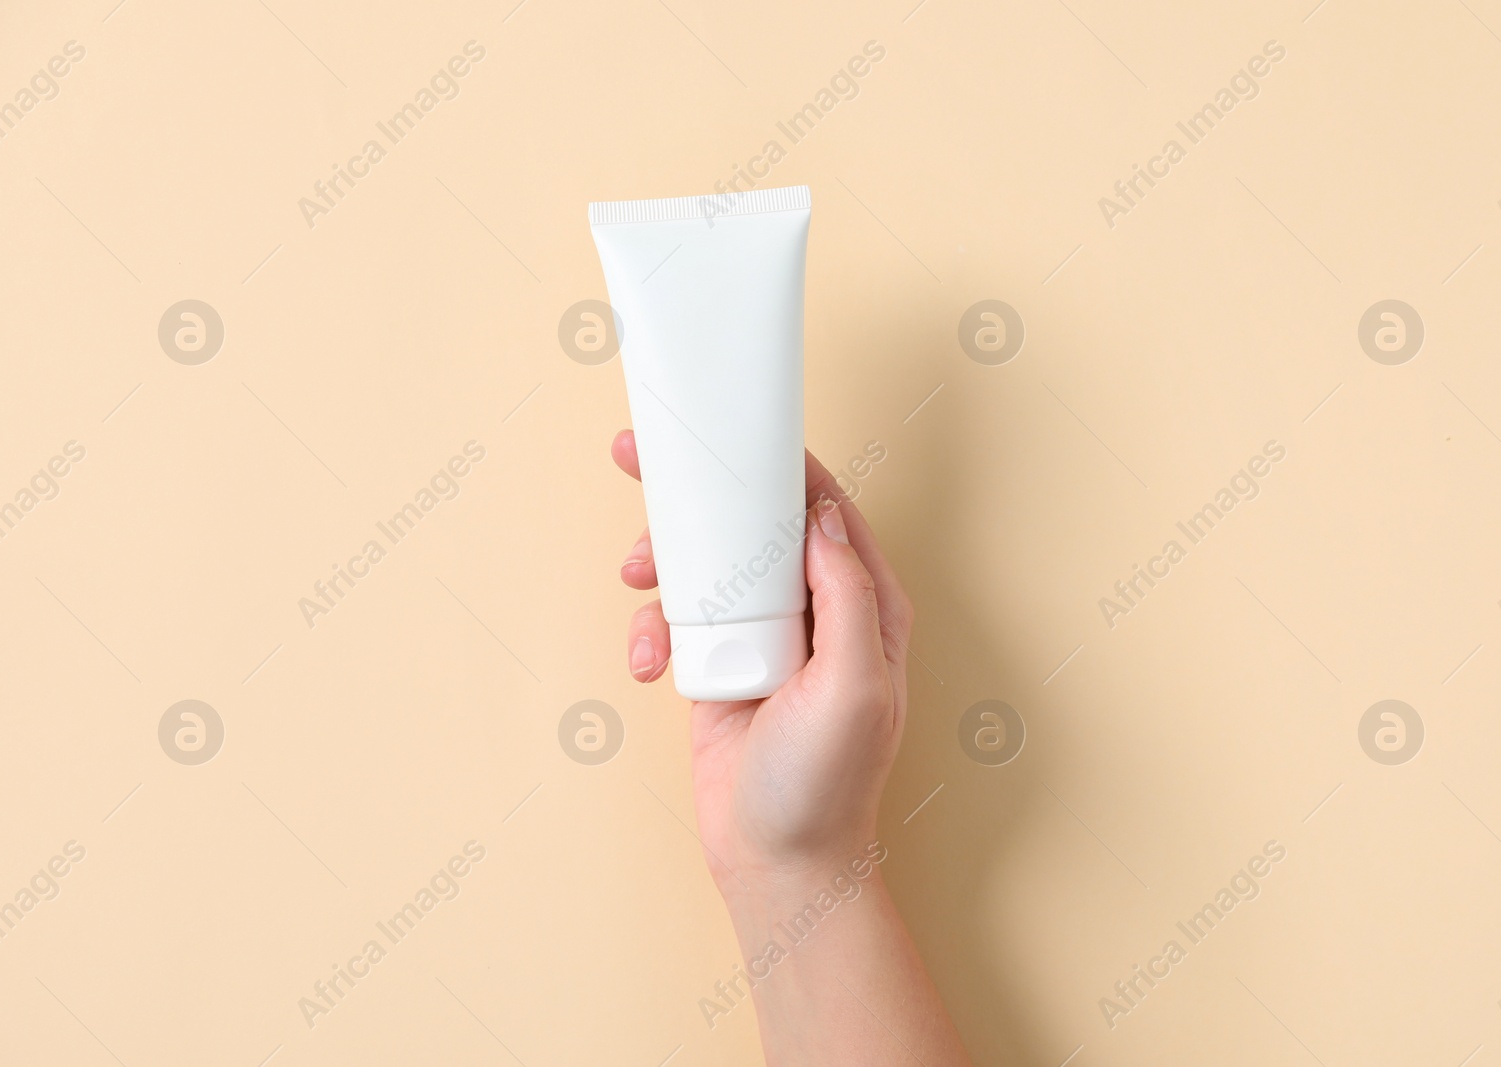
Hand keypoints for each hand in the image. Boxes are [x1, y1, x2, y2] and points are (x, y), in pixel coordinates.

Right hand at [611, 430, 914, 897]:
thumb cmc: (827, 784)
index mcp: (864, 604)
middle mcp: (815, 611)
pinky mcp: (719, 663)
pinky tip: (651, 662)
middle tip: (640, 459)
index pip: (824, 508)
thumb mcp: (854, 686)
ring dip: (663, 562)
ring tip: (636, 578)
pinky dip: (653, 629)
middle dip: (698, 494)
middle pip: (753, 524)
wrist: (777, 861)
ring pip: (705, 565)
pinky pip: (677, 619)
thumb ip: (848, 595)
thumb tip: (823, 517)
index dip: (779, 462)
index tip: (730, 429)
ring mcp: (763, 636)